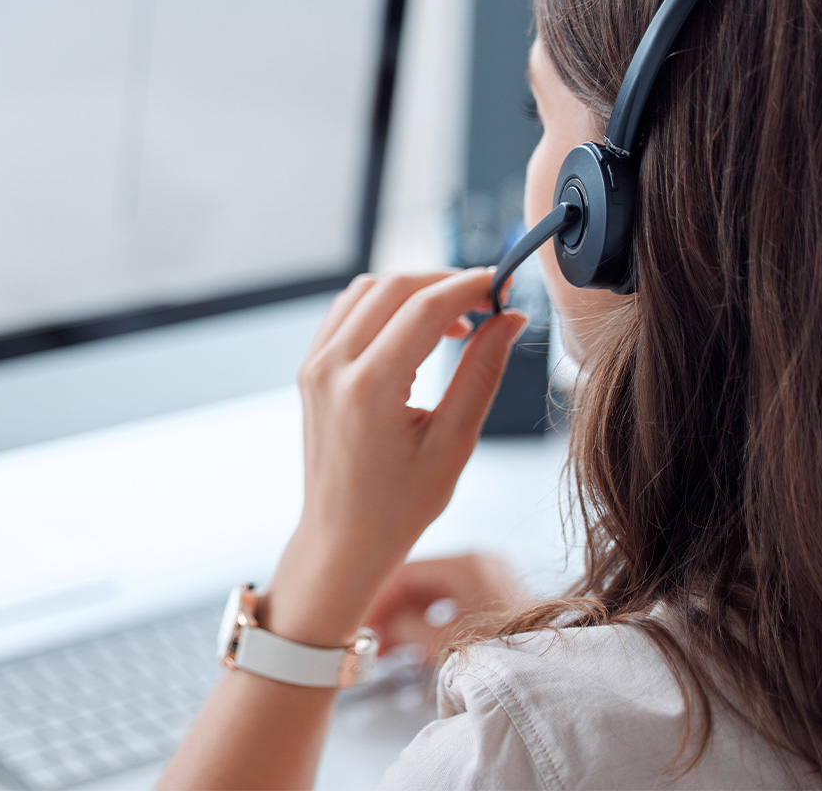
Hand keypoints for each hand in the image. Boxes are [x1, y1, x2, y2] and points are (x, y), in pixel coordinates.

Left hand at [260, 270, 526, 647]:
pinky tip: (416, 332)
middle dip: (446, 282)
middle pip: (394, 286)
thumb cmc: (399, 506)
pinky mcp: (311, 369)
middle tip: (486, 301)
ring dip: (413, 290)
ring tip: (455, 321)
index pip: (426, 306)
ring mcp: (315, 365)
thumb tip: (510, 320)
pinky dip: (384, 306)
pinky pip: (347, 312)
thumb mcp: (454, 443)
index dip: (472, 287)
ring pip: (367, 291)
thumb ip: (482, 372)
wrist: (342, 540)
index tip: (504, 287)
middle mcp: (333, 367)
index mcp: (369, 388)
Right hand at [363, 554, 529, 662]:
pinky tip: (410, 646)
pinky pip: (449, 604)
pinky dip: (428, 623)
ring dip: (407, 619)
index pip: (407, 571)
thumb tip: (379, 626)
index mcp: (468, 564)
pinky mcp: (494, 599)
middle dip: (391, 610)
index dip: (378, 596)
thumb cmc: (505, 658)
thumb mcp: (444, 645)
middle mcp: (478, 564)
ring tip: (384, 648)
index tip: (358, 617)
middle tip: (368, 636)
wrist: (552, 680)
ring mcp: (488, 580)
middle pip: (419, 581)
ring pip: (432, 594)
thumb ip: (405, 628)